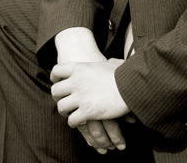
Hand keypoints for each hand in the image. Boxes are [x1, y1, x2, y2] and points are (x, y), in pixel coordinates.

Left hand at [53, 29, 129, 153]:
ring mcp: (80, 97)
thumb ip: (107, 63)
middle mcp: (77, 81)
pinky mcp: (87, 111)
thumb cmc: (124, 74)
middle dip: (58, 97)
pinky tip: (79, 122)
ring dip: (65, 112)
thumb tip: (111, 62)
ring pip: (61, 107)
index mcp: (80, 68)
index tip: (58, 82)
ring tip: (71, 113)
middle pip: (55, 91)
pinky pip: (72, 120)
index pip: (57, 70)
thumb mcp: (112, 63)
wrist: (131, 85)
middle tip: (64, 100)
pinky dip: (74, 123)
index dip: (55, 77)